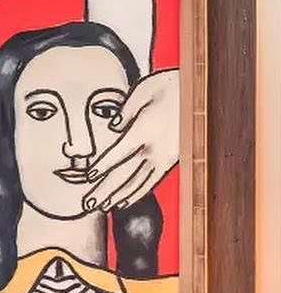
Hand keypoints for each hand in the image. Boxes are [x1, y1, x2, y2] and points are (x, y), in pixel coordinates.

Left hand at [82, 69, 178, 211]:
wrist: (204, 93)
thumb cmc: (172, 86)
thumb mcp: (146, 88)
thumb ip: (126, 109)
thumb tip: (113, 127)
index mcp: (146, 129)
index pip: (119, 152)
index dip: (103, 166)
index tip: (89, 176)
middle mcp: (155, 147)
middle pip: (125, 174)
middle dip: (105, 190)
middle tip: (87, 204)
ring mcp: (165, 157)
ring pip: (137, 183)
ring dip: (117, 196)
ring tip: (100, 207)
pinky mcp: (171, 161)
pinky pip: (151, 182)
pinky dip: (136, 194)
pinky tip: (123, 203)